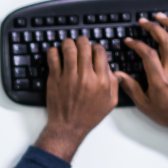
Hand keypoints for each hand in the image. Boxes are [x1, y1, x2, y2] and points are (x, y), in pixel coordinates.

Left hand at [34, 36, 117, 162]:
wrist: (69, 127)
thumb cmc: (89, 116)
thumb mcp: (111, 102)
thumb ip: (114, 83)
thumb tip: (110, 67)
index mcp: (102, 81)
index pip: (100, 52)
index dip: (96, 47)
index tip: (93, 49)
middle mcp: (86, 77)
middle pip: (84, 46)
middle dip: (82, 40)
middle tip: (80, 42)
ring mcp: (69, 77)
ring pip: (69, 49)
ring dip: (68, 42)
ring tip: (68, 43)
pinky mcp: (55, 79)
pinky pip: (53, 58)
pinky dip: (53, 51)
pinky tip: (56, 52)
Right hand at [119, 13, 167, 141]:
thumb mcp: (145, 105)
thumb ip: (131, 88)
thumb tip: (118, 75)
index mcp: (160, 80)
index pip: (148, 55)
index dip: (137, 44)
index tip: (129, 41)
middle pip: (166, 41)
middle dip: (153, 28)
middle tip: (143, 22)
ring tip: (160, 17)